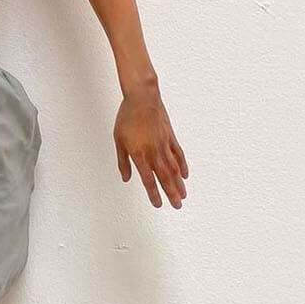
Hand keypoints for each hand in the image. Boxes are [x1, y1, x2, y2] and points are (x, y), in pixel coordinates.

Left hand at [113, 84, 187, 207]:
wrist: (142, 97)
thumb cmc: (126, 117)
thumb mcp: (119, 140)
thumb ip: (123, 161)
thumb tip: (126, 178)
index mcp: (139, 154)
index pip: (148, 179)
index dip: (154, 194)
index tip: (158, 204)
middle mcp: (154, 152)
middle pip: (165, 177)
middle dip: (171, 193)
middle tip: (178, 206)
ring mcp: (164, 144)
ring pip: (174, 168)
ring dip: (179, 183)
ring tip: (183, 196)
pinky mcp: (170, 136)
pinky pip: (178, 154)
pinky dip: (182, 165)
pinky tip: (185, 175)